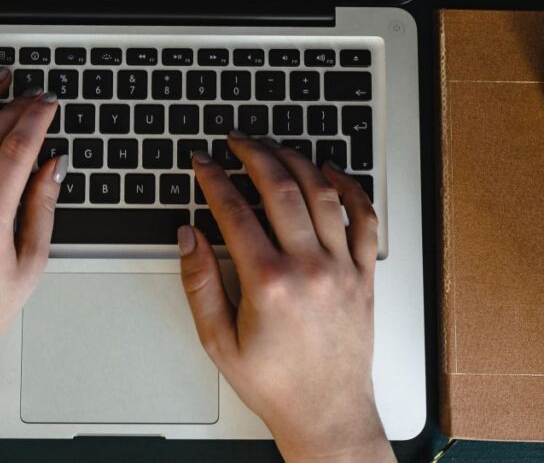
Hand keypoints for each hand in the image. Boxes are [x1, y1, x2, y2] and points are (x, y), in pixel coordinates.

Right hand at [179, 131, 393, 462]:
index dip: (213, 178)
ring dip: (295, 161)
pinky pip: (364, 219)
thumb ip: (199, 283)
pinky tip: (331, 172)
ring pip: (322, 193)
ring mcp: (342, 268)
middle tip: (235, 140)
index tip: (202, 162)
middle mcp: (310, 268)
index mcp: (269, 283)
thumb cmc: (274, 383)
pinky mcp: (364, 275)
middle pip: (280, 188)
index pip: (234, 210)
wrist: (327, 414)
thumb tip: (188, 237)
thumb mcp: (217, 340)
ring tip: (273, 146)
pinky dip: (349, 189)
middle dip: (253, 154)